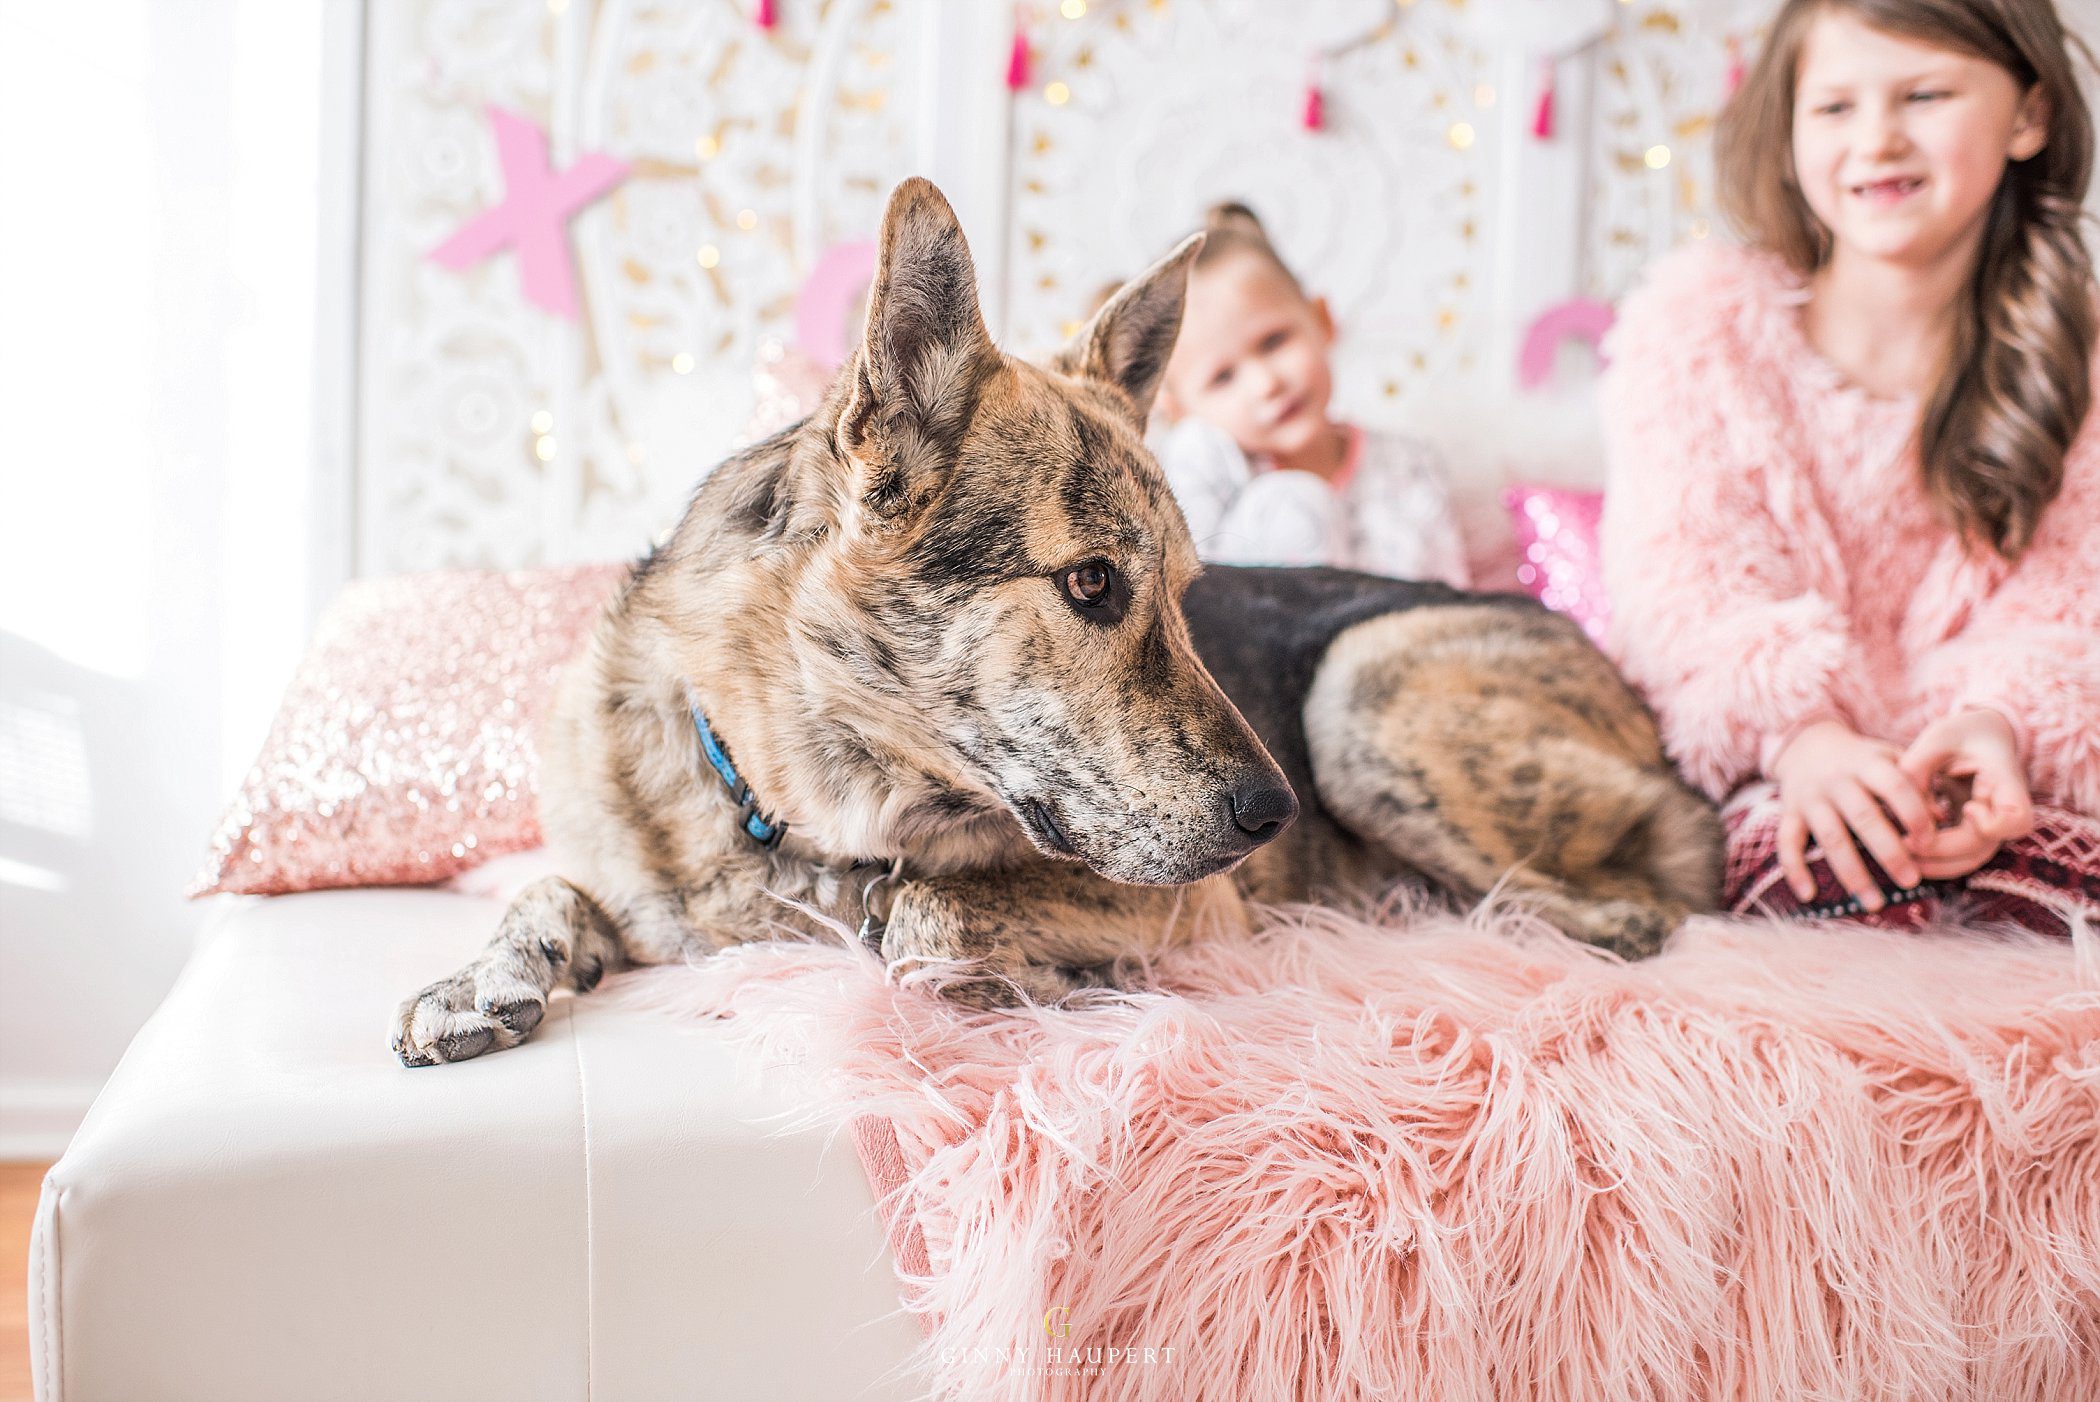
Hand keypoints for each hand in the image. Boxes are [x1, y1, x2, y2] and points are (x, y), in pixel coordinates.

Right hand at [1770, 719, 1934, 910]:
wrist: (1808, 745)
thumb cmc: (1863, 759)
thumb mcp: (1891, 758)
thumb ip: (1916, 783)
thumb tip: (1943, 818)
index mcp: (1867, 764)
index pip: (1895, 787)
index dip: (1914, 815)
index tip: (1931, 843)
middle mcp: (1836, 781)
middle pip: (1864, 818)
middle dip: (1889, 852)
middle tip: (1911, 881)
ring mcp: (1810, 798)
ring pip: (1830, 838)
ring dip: (1852, 873)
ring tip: (1875, 904)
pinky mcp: (1789, 813)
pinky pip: (1788, 844)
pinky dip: (1795, 870)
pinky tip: (1809, 896)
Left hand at [1897, 709, 2033, 880]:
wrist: (1979, 733)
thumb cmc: (1960, 733)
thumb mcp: (1936, 739)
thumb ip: (1916, 769)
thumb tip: (1900, 814)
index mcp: (2005, 780)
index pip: (2016, 819)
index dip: (1991, 824)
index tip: (1967, 807)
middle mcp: (2004, 808)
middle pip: (1984, 846)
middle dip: (1943, 851)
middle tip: (1905, 845)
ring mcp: (1991, 822)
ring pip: (1972, 858)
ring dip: (1938, 864)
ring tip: (1902, 855)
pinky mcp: (1975, 829)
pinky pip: (1961, 855)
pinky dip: (1937, 859)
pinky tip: (1908, 853)